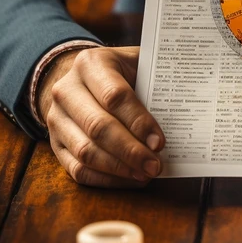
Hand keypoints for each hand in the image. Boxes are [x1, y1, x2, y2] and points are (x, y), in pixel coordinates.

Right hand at [37, 46, 164, 186]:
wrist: (83, 78)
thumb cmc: (121, 72)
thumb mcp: (136, 63)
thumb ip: (155, 81)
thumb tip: (186, 109)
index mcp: (90, 64)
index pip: (114, 97)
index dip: (139, 122)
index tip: (159, 142)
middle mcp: (66, 90)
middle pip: (98, 127)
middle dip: (130, 151)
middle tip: (155, 165)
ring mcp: (56, 118)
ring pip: (85, 152)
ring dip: (119, 168)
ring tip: (145, 174)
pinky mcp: (55, 144)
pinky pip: (77, 170)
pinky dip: (106, 179)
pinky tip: (129, 179)